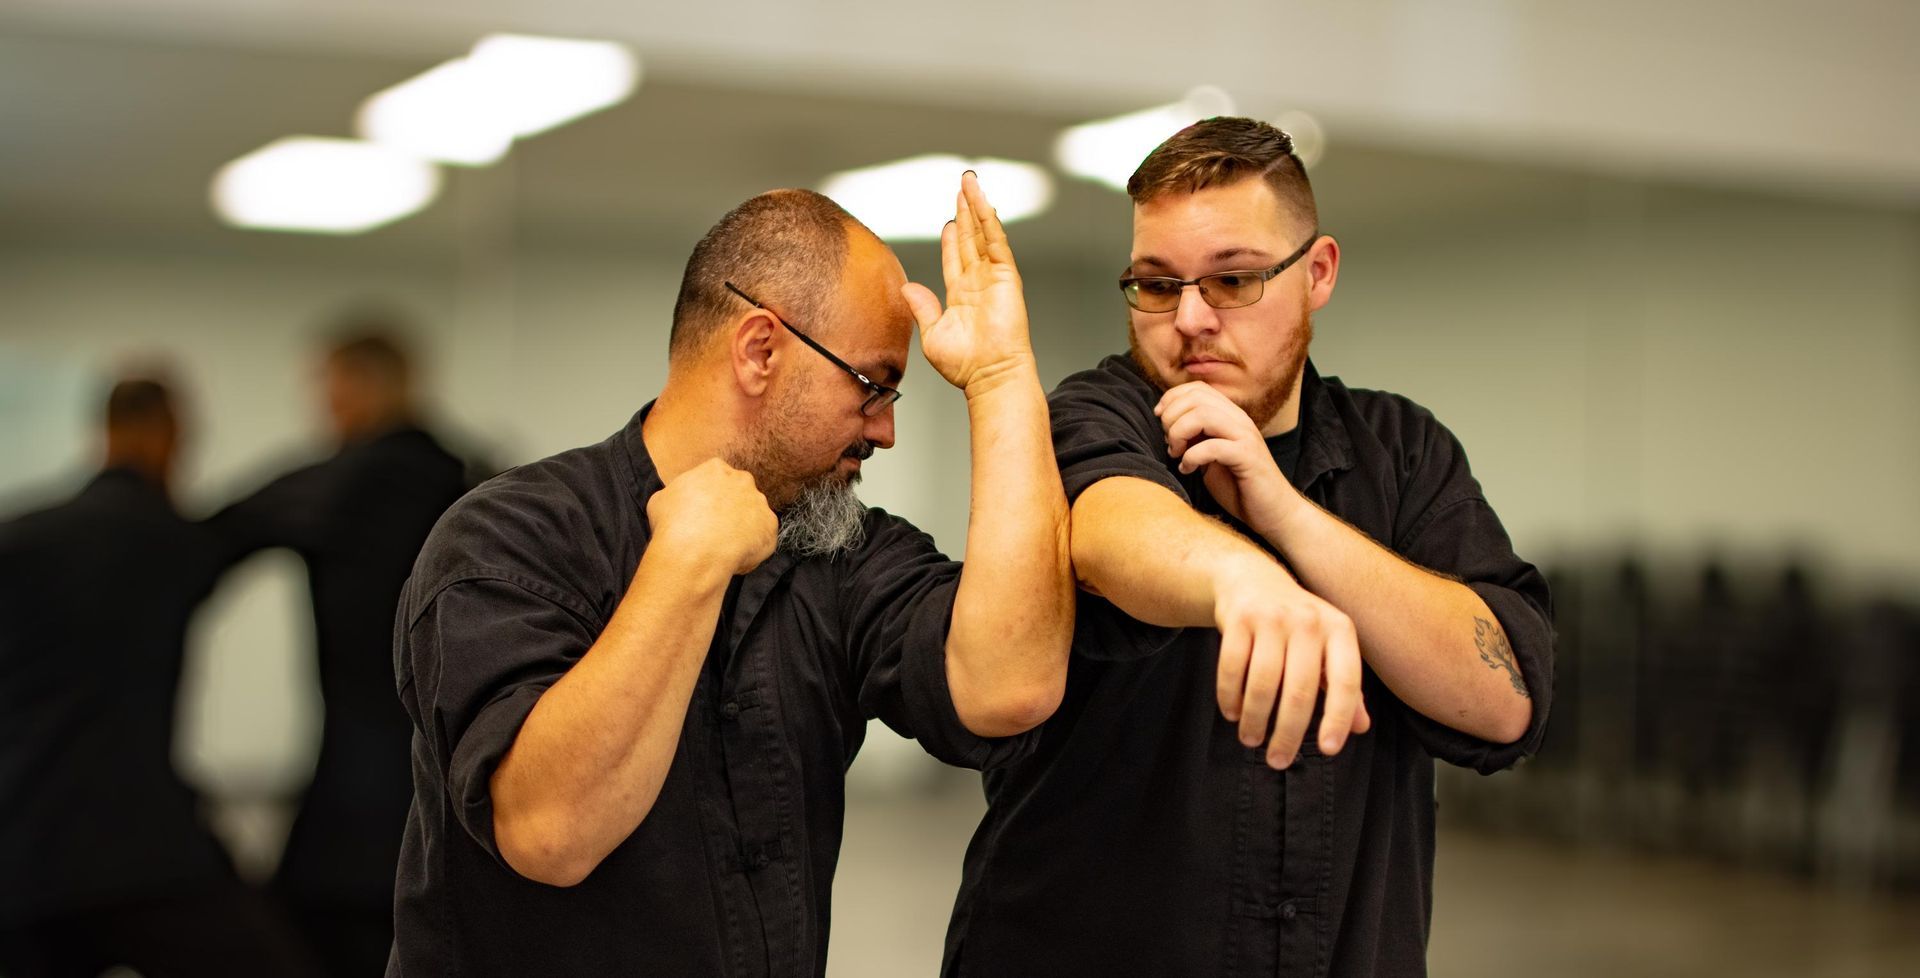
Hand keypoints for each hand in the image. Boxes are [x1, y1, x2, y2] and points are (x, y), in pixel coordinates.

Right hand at [646, 458, 776, 576]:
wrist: (694, 551)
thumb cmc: (672, 525)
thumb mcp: (660, 500)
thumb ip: (677, 495)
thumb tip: (679, 503)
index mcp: (715, 468)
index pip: (717, 477)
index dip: (710, 496)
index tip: (703, 512)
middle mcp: (742, 480)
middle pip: (739, 492)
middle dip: (731, 508)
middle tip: (715, 529)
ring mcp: (759, 502)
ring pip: (754, 514)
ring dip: (744, 527)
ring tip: (724, 547)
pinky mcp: (770, 526)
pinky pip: (763, 536)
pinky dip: (753, 547)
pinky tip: (735, 557)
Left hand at [901, 170, 1034, 395]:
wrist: (989, 375)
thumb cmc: (964, 365)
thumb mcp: (931, 333)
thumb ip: (922, 308)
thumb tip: (907, 287)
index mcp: (962, 296)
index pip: (956, 258)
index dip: (952, 238)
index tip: (950, 219)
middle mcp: (979, 282)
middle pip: (971, 239)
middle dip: (965, 212)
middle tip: (962, 187)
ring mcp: (993, 277)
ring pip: (983, 233)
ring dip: (976, 206)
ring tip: (969, 182)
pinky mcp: (1006, 275)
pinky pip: (995, 240)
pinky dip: (988, 218)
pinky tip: (981, 200)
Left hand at [1157, 382, 1300, 535]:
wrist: (1273, 512)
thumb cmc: (1238, 485)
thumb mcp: (1209, 456)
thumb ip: (1194, 437)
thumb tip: (1166, 424)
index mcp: (1230, 416)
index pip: (1197, 388)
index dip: (1172, 399)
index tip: (1160, 419)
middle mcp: (1239, 420)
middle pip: (1196, 398)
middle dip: (1171, 418)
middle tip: (1170, 443)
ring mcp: (1245, 437)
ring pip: (1203, 415)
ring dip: (1179, 433)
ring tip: (1176, 454)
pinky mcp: (1248, 457)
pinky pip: (1212, 446)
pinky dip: (1191, 457)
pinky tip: (1188, 470)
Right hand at [1212, 556, 1370, 766]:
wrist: (1252, 579)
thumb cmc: (1297, 625)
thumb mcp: (1327, 647)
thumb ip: (1342, 685)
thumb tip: (1360, 728)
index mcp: (1339, 630)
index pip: (1346, 682)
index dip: (1338, 718)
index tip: (1328, 750)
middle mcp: (1309, 621)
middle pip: (1299, 690)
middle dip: (1287, 733)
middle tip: (1278, 760)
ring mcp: (1272, 617)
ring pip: (1262, 683)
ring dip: (1254, 720)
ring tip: (1251, 740)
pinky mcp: (1238, 618)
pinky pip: (1231, 667)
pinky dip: (1230, 696)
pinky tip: (1232, 714)